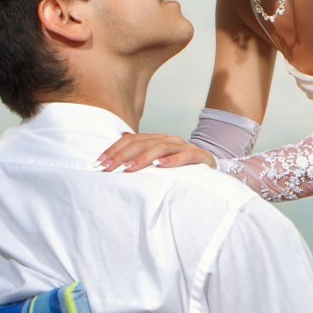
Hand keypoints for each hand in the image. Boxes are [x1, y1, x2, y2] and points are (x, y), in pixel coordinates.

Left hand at [98, 133, 217, 171]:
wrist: (212, 172)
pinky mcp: (200, 157)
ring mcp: (184, 147)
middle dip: (122, 155)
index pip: (131, 140)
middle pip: (142, 142)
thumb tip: (111, 165)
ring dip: (143, 158)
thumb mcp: (157, 166)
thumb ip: (139, 163)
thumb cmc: (181, 172)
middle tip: (108, 168)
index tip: (99, 163)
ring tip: (129, 168)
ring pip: (161, 147)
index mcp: (156, 140)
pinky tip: (161, 166)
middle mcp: (169, 140)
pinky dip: (173, 160)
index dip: (114, 150)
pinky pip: (186, 156)